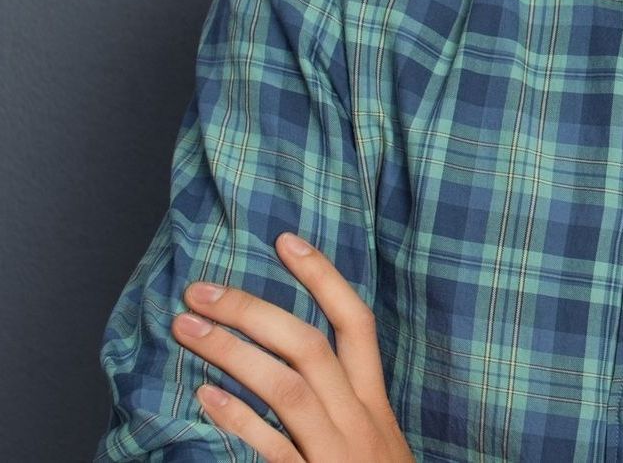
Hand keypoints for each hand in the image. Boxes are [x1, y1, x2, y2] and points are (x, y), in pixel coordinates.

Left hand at [171, 231, 413, 461]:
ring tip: (188, 328)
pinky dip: (240, 420)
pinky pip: (274, 449)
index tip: (285, 241)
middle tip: (203, 289)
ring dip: (234, 352)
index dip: (323, 277)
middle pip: (310, 347)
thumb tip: (294, 359)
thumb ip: (341, 404)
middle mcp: (359, 418)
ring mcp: (337, 452)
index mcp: (374, 401)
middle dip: (255, 310)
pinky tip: (205, 397)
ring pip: (288, 387)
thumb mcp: (372, 442)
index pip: (355, 322)